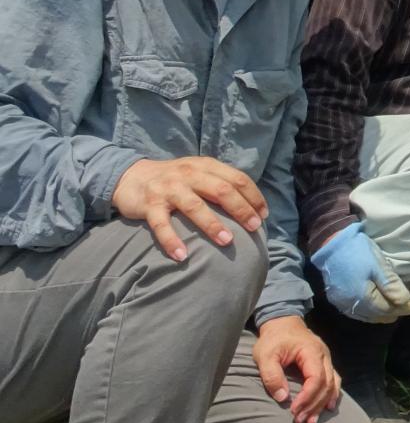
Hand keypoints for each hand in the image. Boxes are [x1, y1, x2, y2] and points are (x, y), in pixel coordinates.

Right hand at [111, 155, 267, 261]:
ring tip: (227, 241)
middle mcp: (189, 174)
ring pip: (194, 206)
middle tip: (255, 228)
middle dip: (241, 209)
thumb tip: (251, 206)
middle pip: (221, 190)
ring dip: (212, 224)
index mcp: (205, 166)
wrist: (131, 176)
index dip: (253, 196)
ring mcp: (169, 189)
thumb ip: (220, 183)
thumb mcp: (199, 173)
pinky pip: (161, 224)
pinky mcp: (149, 204)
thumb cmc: (174, 179)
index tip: (264, 214)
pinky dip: (171, 240)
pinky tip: (182, 256)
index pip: (237, 178)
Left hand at [253, 315, 341, 422]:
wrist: (283, 322)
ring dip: (323, 403)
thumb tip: (283, 397)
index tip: (293, 410)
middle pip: (327, 384)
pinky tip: (328, 407)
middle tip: (300, 420)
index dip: (307, 397)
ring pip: (333, 384)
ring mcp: (327, 359)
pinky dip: (331, 395)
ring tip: (312, 420)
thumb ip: (272, 376)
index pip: (316, 378)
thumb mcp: (265, 355)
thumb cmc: (273, 340)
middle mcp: (324, 356)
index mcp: (311, 352)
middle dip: (314, 405)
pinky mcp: (324, 363)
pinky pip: (334, 380)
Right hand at [309, 224, 409, 323]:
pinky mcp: (338, 299)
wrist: (330, 243)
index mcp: (363, 298)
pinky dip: (371, 311)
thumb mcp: (378, 265)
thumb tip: (404, 301)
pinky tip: (378, 305)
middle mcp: (351, 306)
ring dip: (384, 312)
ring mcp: (342, 304)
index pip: (389, 309)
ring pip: (368, 316)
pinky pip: (358, 312)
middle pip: (378, 315)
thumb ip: (391, 285)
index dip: (405, 307)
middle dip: (396, 310)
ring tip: (397, 305)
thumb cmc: (357, 251)